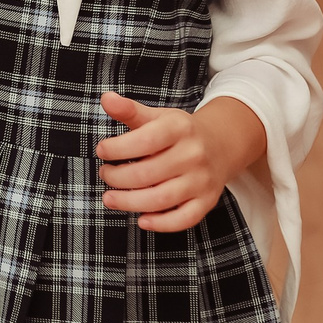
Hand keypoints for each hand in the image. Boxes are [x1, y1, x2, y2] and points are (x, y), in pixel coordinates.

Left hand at [93, 92, 267, 232]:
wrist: (221, 144)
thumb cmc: (179, 132)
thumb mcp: (157, 116)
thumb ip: (129, 110)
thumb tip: (106, 98)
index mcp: (179, 129)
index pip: (143, 141)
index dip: (116, 149)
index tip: (102, 151)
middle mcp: (193, 155)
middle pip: (146, 174)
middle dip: (117, 178)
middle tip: (105, 175)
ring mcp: (201, 180)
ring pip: (161, 199)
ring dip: (129, 202)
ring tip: (110, 198)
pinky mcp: (207, 201)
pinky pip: (184, 219)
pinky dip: (161, 224)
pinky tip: (142, 220)